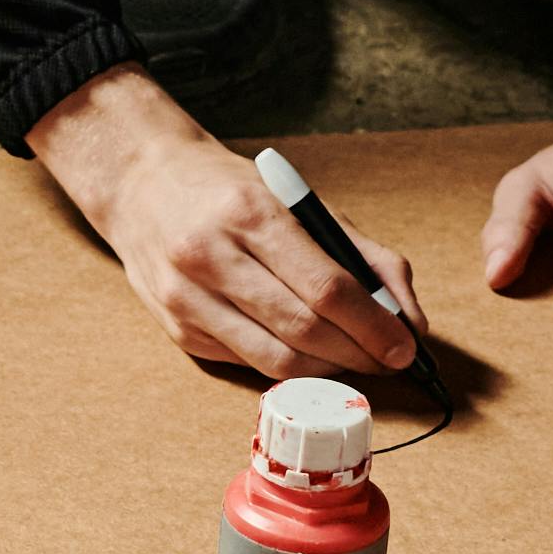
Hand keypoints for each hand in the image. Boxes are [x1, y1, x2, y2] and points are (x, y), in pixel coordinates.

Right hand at [31, 65, 422, 378]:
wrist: (141, 184)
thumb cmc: (229, 190)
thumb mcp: (299, 200)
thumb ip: (363, 254)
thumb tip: (411, 320)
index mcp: (248, 212)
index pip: (325, 287)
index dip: (374, 325)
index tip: (405, 346)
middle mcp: (210, 256)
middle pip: (303, 330)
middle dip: (358, 353)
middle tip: (388, 358)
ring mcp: (187, 299)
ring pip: (275, 361)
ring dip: (327, 369)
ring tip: (354, 359)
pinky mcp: (178, 331)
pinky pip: (248, 364)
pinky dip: (289, 366)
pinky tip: (308, 352)